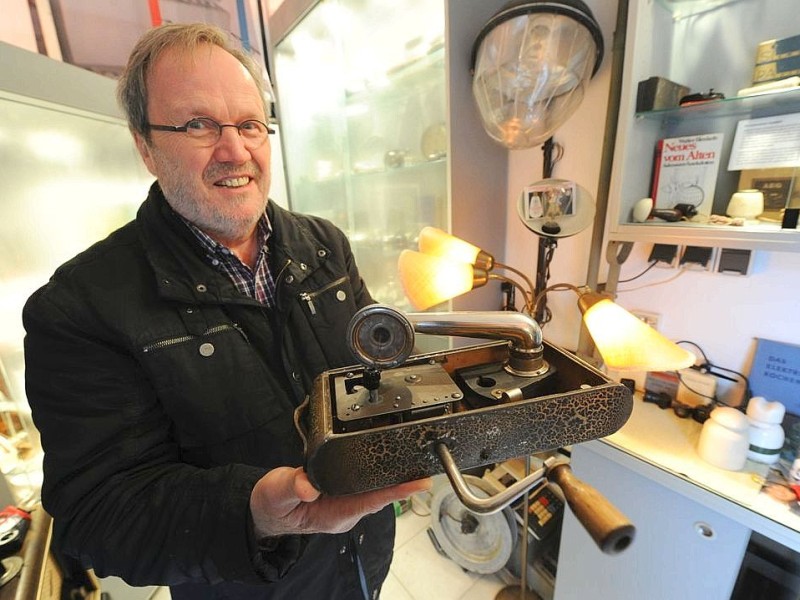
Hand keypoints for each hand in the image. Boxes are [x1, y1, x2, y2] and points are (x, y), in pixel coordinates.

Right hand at [249, 467, 430, 538]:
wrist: (266, 510)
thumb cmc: (271, 505)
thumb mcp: (275, 494)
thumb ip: (290, 486)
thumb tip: (308, 485)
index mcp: (335, 515)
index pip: (372, 501)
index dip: (397, 491)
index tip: (419, 482)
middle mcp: (346, 510)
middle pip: (381, 494)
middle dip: (404, 480)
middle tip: (427, 463)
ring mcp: (346, 502)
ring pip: (376, 488)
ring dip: (395, 476)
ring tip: (418, 460)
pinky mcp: (344, 493)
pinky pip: (367, 483)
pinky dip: (381, 472)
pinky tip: (392, 460)